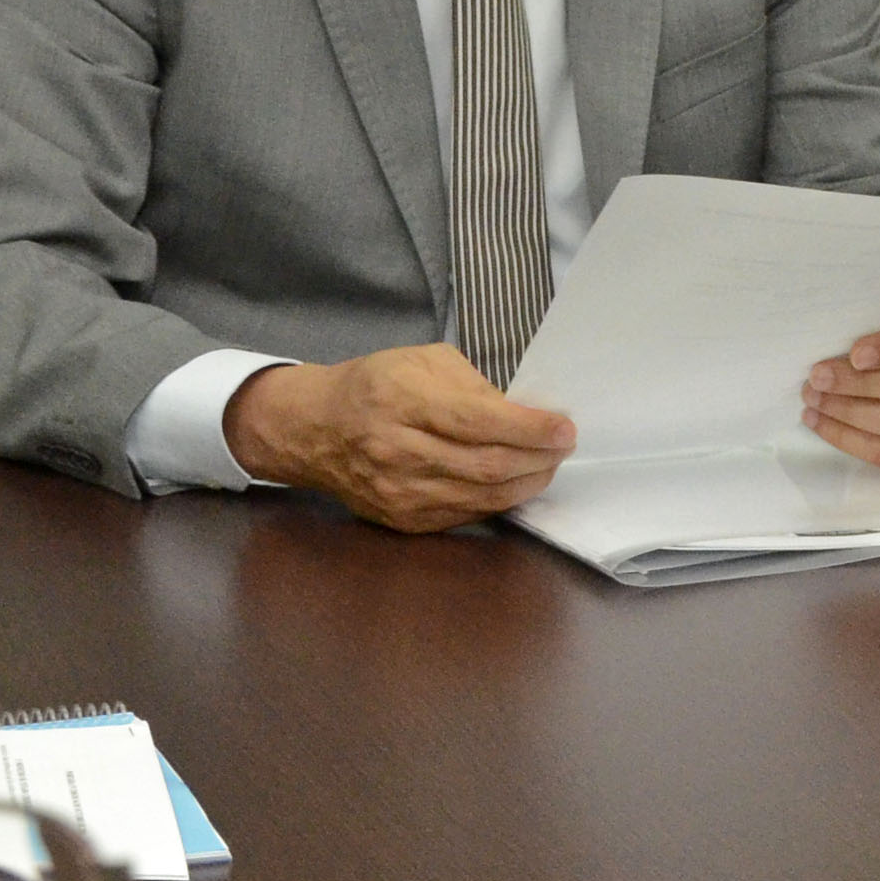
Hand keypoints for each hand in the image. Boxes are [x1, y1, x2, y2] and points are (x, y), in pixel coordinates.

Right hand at [228, 345, 574, 532]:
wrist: (314, 429)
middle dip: (538, 458)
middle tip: (563, 446)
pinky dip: (499, 499)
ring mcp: (398, 491)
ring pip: (483, 496)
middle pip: (487, 466)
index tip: (565, 428)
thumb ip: (473, 385)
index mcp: (400, 400)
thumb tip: (523, 414)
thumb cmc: (375, 385)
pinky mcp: (403, 519)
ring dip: (527, 482)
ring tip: (546, 463)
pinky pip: (467, 514)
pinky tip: (514, 482)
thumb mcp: (421, 361)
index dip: (530, 429)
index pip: (479, 422)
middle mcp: (397, 450)